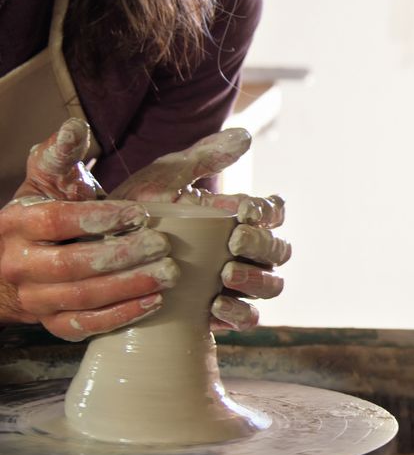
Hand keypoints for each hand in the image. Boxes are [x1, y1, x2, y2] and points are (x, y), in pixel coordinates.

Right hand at [0, 119, 173, 339]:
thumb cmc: (42, 214)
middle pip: (73, 264)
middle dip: (122, 255)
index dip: (100, 218)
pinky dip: (121, 315)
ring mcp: (35, 298)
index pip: (58, 221)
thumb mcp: (45, 182)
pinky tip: (155, 303)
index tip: (140, 213)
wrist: (13, 263)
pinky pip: (85, 325)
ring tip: (169, 274)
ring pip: (82, 297)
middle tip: (164, 246)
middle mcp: (21, 264)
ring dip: (130, 286)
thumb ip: (61, 155)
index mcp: (18, 224)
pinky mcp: (53, 323)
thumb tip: (75, 127)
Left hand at [109, 129, 290, 330]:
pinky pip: (247, 318)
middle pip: (278, 250)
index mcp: (239, 217)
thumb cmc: (135, 212)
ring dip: (255, 280)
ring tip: (226, 273)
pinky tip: (216, 304)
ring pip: (271, 286)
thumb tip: (246, 136)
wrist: (95, 253)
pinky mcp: (220, 313)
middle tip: (234, 241)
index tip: (246, 211)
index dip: (268, 213)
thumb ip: (202, 157)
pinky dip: (239, 312)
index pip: (273, 212)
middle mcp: (245, 251)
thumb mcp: (163, 180)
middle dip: (261, 245)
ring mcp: (236, 283)